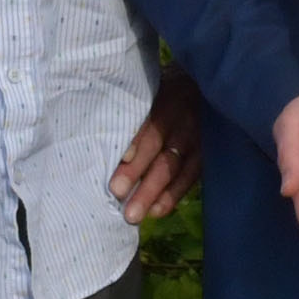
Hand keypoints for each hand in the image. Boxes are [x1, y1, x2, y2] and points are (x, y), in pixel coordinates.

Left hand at [109, 69, 203, 223]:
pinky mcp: (206, 154)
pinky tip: (156, 211)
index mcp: (166, 99)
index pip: (149, 122)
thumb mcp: (152, 88)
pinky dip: (173, 195)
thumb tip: (91, 127)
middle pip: (158, 148)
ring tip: (133, 215)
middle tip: (116, 194)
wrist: (207, 83)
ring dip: (153, 192)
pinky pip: (189, 178)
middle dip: (137, 172)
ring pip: (172, 168)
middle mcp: (182, 118)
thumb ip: (132, 106)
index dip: (136, 142)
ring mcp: (197, 138)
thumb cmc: (166, 89)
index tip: (120, 159)